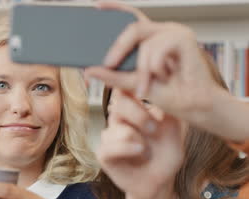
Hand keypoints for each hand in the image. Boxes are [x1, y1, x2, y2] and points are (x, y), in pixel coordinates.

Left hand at [86, 1, 221, 131]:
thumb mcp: (131, 83)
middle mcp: (162, 31)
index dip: (115, 8)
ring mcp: (174, 32)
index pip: (130, 17)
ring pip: (143, 42)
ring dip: (141, 69)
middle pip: (132, 27)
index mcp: (150, 39)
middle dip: (117, 48)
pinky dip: (155, 67)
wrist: (191, 106)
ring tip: (144, 87)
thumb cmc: (168, 93)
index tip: (96, 6)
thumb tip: (89, 70)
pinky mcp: (184, 38)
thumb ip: (112, 75)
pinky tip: (164, 77)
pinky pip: (157, 48)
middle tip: (107, 65)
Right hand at [97, 90, 184, 198]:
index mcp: (133, 110)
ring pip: (120, 128)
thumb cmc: (166, 155)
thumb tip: (161, 90)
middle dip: (140, 114)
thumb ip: (167, 111)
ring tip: (147, 151)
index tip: (144, 90)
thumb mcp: (173, 131)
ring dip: (139, 139)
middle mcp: (118, 120)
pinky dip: (129, 149)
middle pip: (119, 103)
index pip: (125, 89)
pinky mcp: (103, 153)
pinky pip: (112, 146)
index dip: (131, 84)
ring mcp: (109, 136)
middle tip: (154, 129)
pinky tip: (140, 152)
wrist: (158, 183)